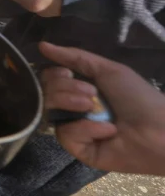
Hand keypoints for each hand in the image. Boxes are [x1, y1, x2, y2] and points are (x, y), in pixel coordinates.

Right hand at [39, 42, 164, 174]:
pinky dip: (84, 129)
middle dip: (64, 88)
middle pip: (47, 94)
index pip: (49, 80)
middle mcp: (74, 109)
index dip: (53, 75)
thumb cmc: (138, 98)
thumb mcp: (109, 70)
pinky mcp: (80, 150)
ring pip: (51, 113)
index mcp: (81, 90)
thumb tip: (42, 45)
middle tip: (90, 92)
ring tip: (92, 106)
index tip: (67, 73)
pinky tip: (107, 130)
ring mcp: (76, 130)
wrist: (160, 130)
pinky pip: (66, 135)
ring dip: (70, 104)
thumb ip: (75, 57)